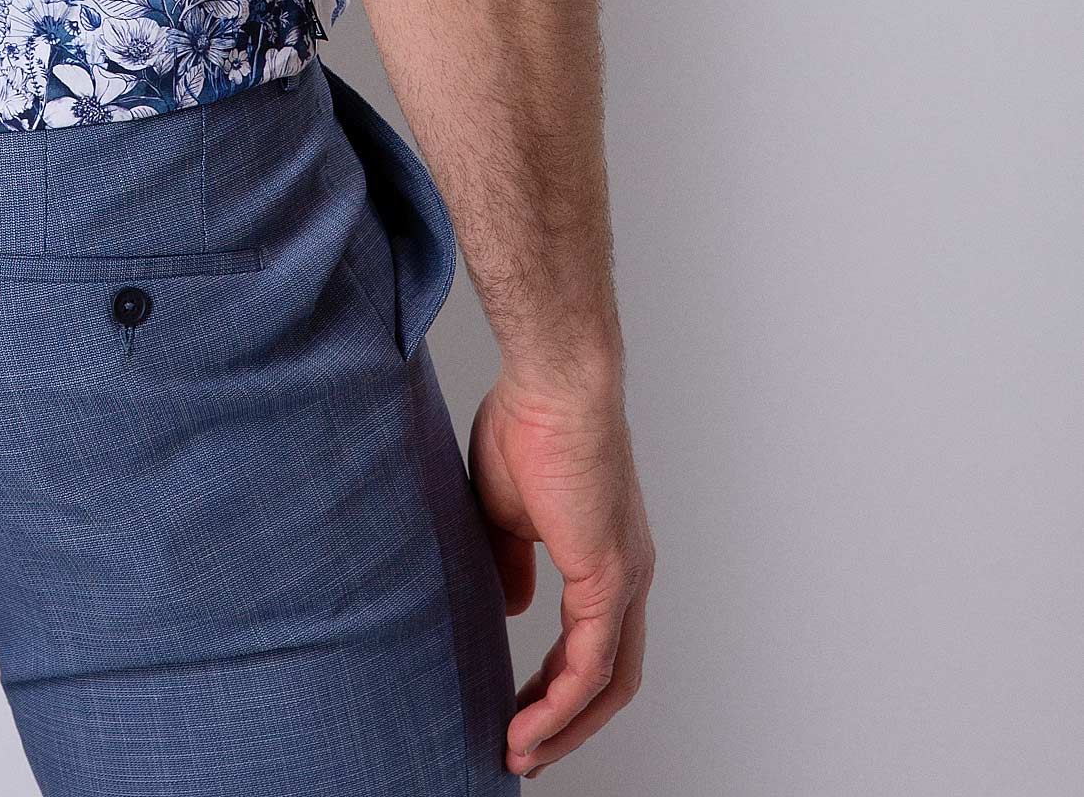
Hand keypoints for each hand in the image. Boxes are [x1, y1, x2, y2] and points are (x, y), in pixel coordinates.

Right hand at [469, 370, 653, 775]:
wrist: (553, 382)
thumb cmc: (529, 422)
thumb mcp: (507, 507)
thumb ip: (512, 560)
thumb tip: (514, 606)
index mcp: (603, 555)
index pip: (588, 642)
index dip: (553, 684)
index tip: (515, 709)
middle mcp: (627, 576)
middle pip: (609, 678)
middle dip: (565, 722)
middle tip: (522, 748)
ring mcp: (625, 581)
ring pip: (606, 683)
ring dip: (563, 727)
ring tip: (519, 752)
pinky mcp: (610, 580)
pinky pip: (591, 666)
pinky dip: (560, 705)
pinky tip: (527, 725)